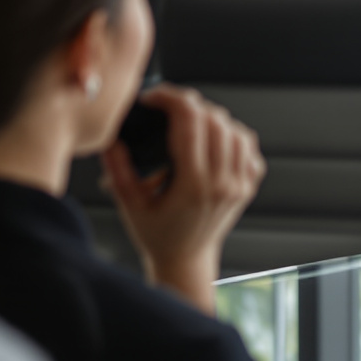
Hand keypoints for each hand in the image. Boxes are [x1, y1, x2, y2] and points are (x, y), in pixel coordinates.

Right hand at [101, 85, 264, 314]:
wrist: (185, 261)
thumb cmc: (158, 235)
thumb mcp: (130, 204)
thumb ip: (119, 169)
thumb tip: (110, 138)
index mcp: (193, 185)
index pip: (191, 121)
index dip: (170, 98)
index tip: (154, 99)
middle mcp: (221, 183)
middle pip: (215, 119)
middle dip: (189, 105)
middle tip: (167, 110)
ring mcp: (238, 185)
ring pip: (236, 129)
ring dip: (212, 118)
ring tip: (190, 124)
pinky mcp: (247, 187)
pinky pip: (249, 148)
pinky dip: (233, 135)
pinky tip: (214, 141)